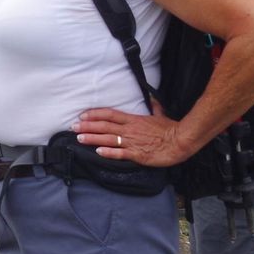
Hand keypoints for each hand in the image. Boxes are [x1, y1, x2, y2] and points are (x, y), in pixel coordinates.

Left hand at [74, 105, 188, 165]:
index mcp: (133, 119)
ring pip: (108, 139)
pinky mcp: (137, 154)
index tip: (82, 116)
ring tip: (79, 138)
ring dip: (93, 139)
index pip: (110, 114)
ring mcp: (132, 142)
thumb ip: (154, 107)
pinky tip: (98, 152)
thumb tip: (152, 100)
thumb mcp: (160, 115)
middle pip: (104, 126)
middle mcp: (129, 129)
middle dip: (87, 127)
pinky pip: (120, 153)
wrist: (181, 141)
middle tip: (72, 127)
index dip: (94, 114)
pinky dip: (109, 152)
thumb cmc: (170, 129)